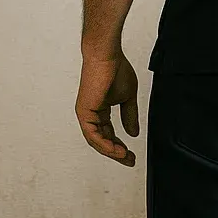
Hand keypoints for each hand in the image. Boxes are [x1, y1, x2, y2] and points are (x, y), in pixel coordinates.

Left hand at [75, 50, 139, 166]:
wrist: (107, 56)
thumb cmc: (115, 69)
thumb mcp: (127, 98)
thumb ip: (129, 116)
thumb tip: (132, 133)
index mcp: (100, 110)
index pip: (109, 134)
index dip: (120, 146)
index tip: (131, 154)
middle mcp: (91, 114)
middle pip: (102, 141)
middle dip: (116, 153)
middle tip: (129, 160)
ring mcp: (86, 113)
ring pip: (96, 141)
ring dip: (111, 151)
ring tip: (124, 157)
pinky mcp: (84, 111)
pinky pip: (92, 134)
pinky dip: (104, 144)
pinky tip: (115, 149)